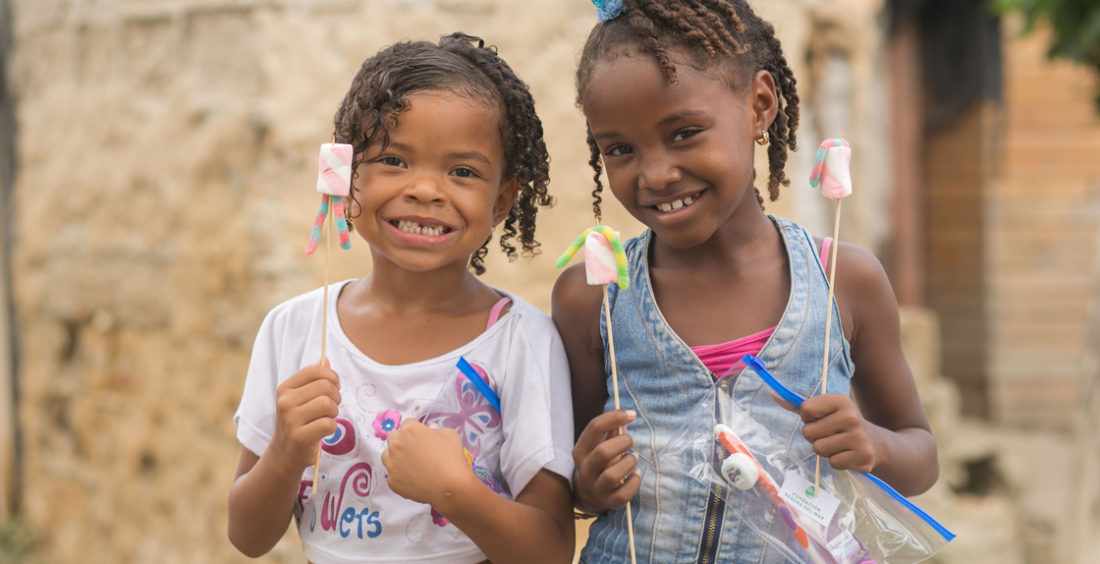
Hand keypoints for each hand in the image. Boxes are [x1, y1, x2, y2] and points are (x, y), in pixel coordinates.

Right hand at [268, 360, 340, 474]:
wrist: (285, 454)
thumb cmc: (298, 422)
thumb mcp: (301, 398)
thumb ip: (313, 379)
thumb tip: (326, 359)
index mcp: (285, 388)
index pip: (315, 370)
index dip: (331, 376)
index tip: (334, 386)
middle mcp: (285, 401)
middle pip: (325, 386)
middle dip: (336, 396)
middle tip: (331, 407)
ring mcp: (290, 419)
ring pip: (327, 404)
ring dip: (334, 412)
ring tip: (327, 418)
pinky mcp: (299, 436)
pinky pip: (328, 424)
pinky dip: (332, 427)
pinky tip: (324, 431)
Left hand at [381, 419, 474, 507]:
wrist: (450, 487)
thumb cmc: (451, 459)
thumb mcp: (450, 435)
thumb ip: (437, 429)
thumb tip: (431, 430)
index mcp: (409, 430)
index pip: (407, 423)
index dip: (416, 429)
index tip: (422, 437)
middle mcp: (396, 445)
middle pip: (393, 437)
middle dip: (402, 440)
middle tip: (415, 449)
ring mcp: (392, 465)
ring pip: (387, 455)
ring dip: (396, 456)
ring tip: (410, 464)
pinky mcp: (392, 482)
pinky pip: (392, 475)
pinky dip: (400, 476)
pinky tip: (413, 478)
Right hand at [572, 409, 639, 513]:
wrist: (588, 494)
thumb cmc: (599, 462)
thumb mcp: (599, 445)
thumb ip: (611, 431)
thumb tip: (627, 415)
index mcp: (581, 451)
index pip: (595, 428)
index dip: (615, 417)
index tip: (632, 414)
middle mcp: (585, 469)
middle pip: (603, 452)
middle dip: (623, 442)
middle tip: (631, 441)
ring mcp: (596, 487)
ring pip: (612, 475)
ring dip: (629, 462)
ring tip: (634, 458)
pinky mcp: (609, 502)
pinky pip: (624, 494)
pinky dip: (634, 481)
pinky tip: (635, 474)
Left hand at [785, 393, 877, 472]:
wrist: (875, 443)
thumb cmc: (841, 424)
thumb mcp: (824, 410)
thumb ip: (798, 404)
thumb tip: (773, 393)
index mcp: (841, 400)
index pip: (805, 409)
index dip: (808, 418)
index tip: (820, 419)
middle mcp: (851, 416)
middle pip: (809, 432)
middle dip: (815, 436)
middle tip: (830, 434)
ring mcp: (859, 437)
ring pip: (819, 449)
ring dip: (825, 450)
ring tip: (838, 444)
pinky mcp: (863, 456)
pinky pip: (832, 462)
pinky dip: (836, 461)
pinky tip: (847, 454)